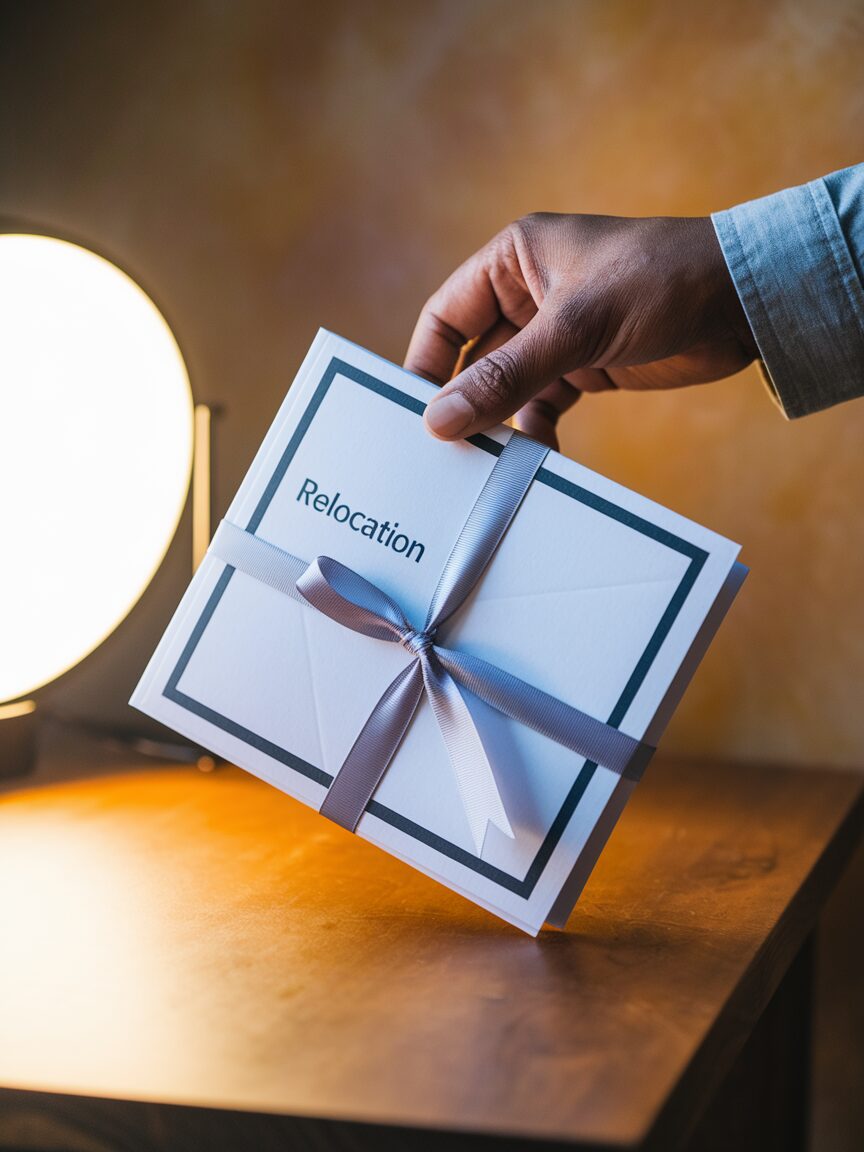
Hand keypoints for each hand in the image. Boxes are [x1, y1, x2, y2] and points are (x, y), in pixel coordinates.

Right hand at [405, 213, 757, 448]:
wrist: (748, 300)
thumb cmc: (663, 280)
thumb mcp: (577, 326)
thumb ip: (509, 375)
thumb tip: (442, 419)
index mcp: (515, 259)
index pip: (446, 315)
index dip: (426, 364)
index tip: (411, 414)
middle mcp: (530, 294)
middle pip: (475, 357)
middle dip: (462, 402)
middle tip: (443, 451)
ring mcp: (559, 334)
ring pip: (509, 387)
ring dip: (500, 423)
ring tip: (486, 465)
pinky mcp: (588, 366)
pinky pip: (544, 404)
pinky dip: (536, 432)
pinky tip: (535, 459)